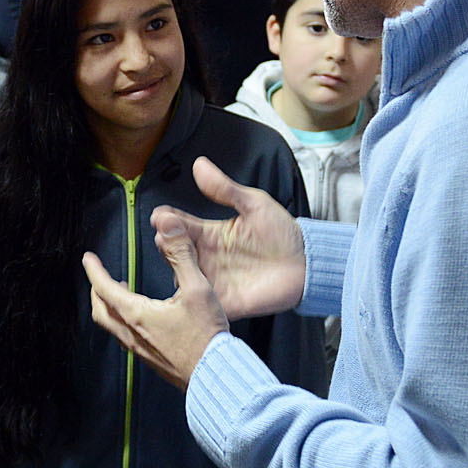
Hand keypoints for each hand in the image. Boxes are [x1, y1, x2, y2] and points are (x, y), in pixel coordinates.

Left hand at [84, 225, 227, 389]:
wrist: (215, 374)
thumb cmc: (206, 336)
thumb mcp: (198, 288)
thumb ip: (181, 255)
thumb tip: (167, 227)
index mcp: (137, 314)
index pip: (104, 288)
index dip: (94, 271)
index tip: (88, 259)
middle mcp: (132, 333)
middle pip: (100, 309)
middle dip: (97, 289)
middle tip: (100, 275)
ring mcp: (139, 349)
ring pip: (111, 325)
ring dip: (109, 306)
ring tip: (121, 292)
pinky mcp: (150, 358)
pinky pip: (125, 337)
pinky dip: (122, 320)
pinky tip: (141, 317)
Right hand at [148, 157, 306, 319]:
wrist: (307, 263)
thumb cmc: (282, 233)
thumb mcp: (254, 204)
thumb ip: (225, 189)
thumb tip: (200, 165)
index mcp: (210, 234)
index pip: (179, 225)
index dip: (167, 220)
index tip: (161, 215)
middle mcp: (206, 257)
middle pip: (174, 251)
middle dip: (167, 242)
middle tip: (165, 235)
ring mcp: (213, 281)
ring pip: (182, 276)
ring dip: (176, 268)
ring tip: (175, 258)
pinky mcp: (224, 301)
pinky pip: (201, 303)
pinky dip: (190, 298)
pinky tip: (188, 287)